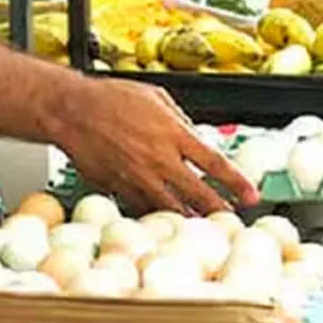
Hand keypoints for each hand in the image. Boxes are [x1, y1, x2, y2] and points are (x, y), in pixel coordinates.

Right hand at [59, 79, 257, 213]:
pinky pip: (142, 207)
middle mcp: (160, 160)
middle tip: (231, 219)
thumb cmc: (108, 98)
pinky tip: (161, 217)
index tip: (251, 195)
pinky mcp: (119, 188)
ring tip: (200, 226)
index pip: (217, 165)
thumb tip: (193, 134)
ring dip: (189, 218)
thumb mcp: (155, 96)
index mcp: (174, 134)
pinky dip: (155, 213)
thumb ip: (179, 118)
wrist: (71, 111)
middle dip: (220, 210)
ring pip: (172, 209)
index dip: (238, 183)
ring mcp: (139, 178)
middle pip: (200, 195)